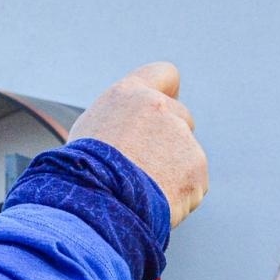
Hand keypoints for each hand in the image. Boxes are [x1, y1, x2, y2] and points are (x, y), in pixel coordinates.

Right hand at [69, 62, 207, 227]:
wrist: (97, 204)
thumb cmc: (83, 173)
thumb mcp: (91, 132)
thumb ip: (120, 120)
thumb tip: (133, 129)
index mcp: (130, 95)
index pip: (165, 75)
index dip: (168, 92)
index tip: (165, 110)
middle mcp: (161, 108)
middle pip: (181, 117)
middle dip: (170, 140)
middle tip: (147, 167)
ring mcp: (182, 137)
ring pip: (187, 154)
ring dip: (174, 172)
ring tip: (143, 192)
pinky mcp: (197, 167)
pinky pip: (195, 183)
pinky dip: (181, 197)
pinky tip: (157, 204)